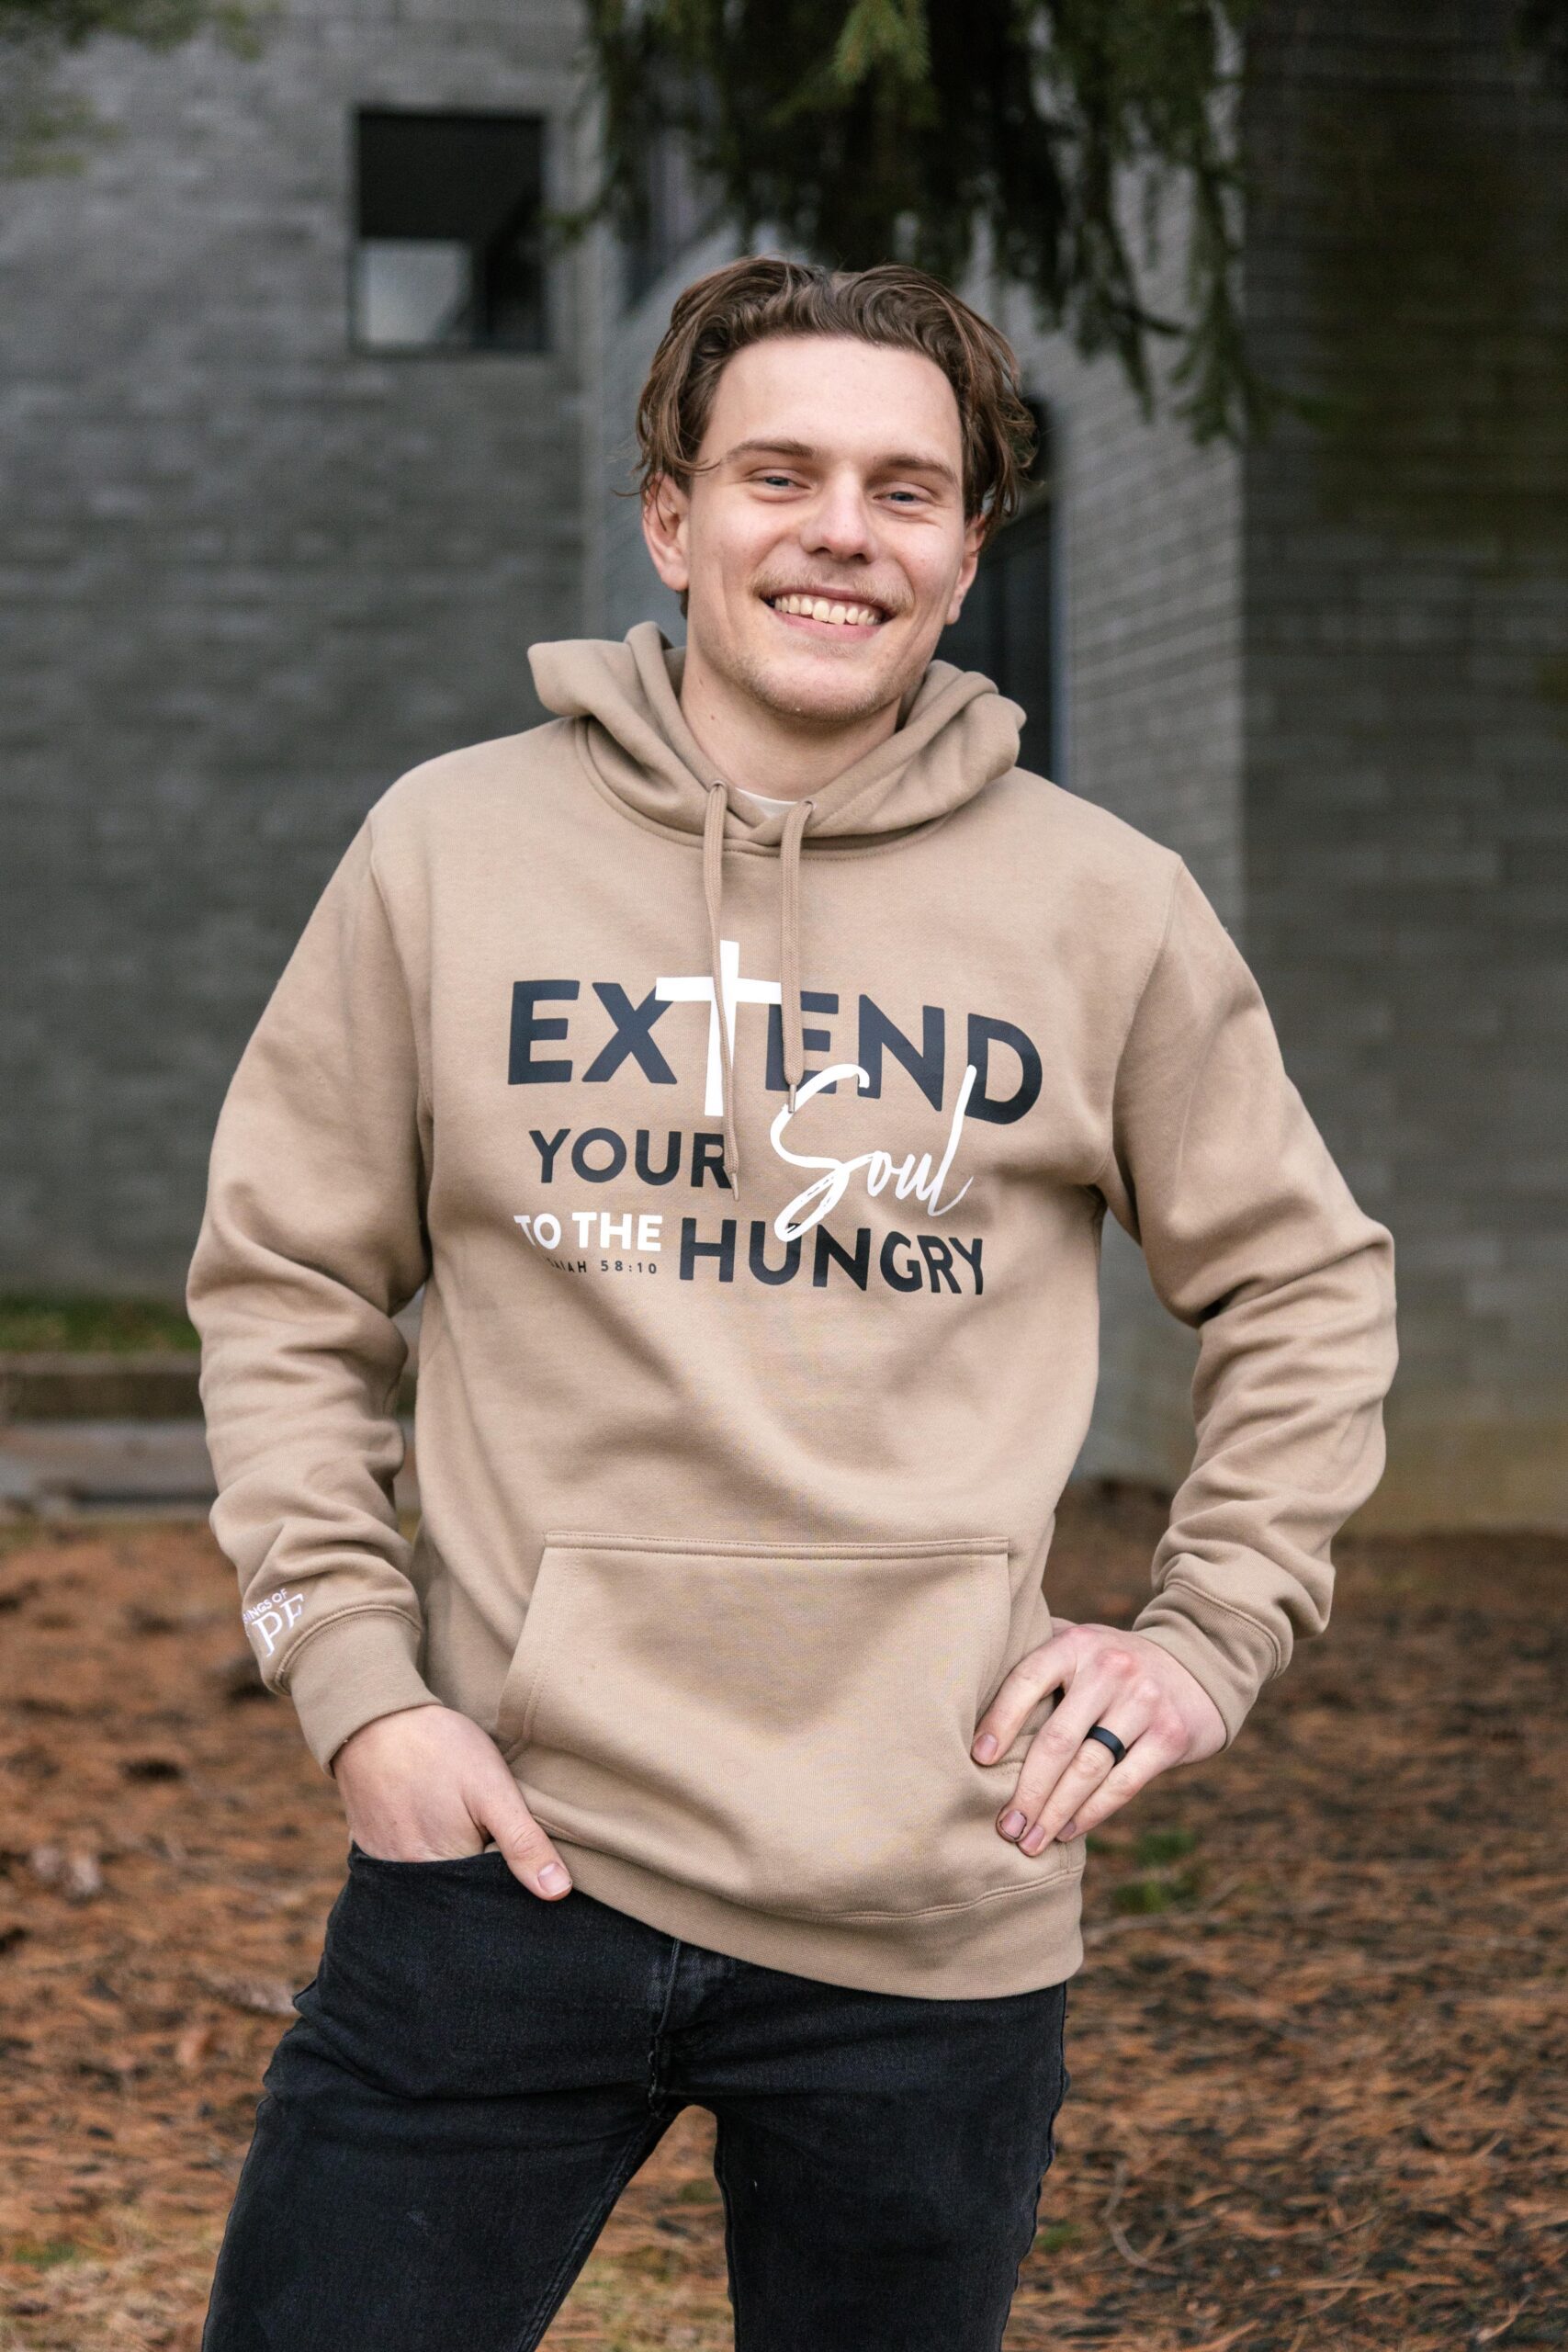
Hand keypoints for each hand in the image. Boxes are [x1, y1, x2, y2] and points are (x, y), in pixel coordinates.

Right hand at [331, 1705, 574, 1899]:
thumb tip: (558, 1892)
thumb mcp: (493, 1789)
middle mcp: (410, 1882)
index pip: (491, 1895)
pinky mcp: (371, 1850)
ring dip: (452, 1858)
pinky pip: (407, 1863)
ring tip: (456, 1817)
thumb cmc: (439, 1749)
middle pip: (461, 1892)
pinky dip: (424, 1848)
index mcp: (445, 1872)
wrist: (375, 1719)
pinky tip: (432, 1819)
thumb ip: (524, 1843)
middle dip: (480, 1869)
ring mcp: (386, 1868)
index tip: (510, 1838)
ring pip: (435, 1879)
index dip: (510, 1872)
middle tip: (480, 1820)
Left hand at [971, 1617, 1227, 1853]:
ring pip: (1089, 1769)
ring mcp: (1144, 1702)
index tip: (978, 1761)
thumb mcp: (1078, 1647)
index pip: (1027, 1681)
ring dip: (1055, 1812)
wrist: (1196, 1666)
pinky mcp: (1170, 1736)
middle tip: (1004, 1826)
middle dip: (1027, 1790)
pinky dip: (1091, 1813)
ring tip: (1029, 1841)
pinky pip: (1123, 1784)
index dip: (1000, 1722)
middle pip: (1057, 1740)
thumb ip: (1035, 1661)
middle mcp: (1110, 1669)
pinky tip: (1067, 1831)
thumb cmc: (1112, 1664)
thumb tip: (966, 1700)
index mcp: (1075, 1644)